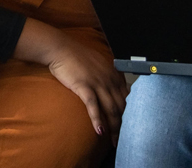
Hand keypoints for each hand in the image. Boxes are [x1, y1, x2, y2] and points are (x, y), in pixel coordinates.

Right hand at [15, 19, 126, 138]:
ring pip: (111, 109)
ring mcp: (98, 83)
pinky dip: (97, 119)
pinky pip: (93, 106)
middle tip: (124, 139)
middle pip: (122, 107)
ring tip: (114, 142)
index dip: (130, 115)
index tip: (129, 127)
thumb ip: (109, 75)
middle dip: (125, 126)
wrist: (61, 48)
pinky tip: (99, 131)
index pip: (128, 99)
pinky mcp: (84, 86)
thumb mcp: (99, 63)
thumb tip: (113, 88)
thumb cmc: (77, 56)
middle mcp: (110, 80)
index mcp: (115, 75)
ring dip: (114, 128)